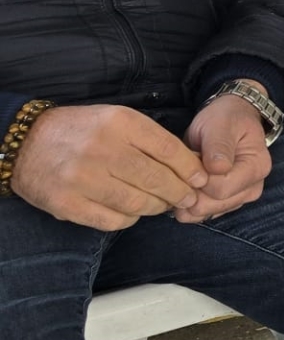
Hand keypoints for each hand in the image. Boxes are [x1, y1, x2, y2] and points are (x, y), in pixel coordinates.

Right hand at [8, 104, 208, 230]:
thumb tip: (190, 164)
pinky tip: (131, 212)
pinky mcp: (67, 204)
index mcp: (120, 123)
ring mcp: (83, 178)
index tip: (201, 179)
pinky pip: (112, 220)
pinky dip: (128, 219)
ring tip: (161, 205)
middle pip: (156, 179)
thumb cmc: (82, 131)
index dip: (190, 169)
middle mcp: (103, 149)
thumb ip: (151, 139)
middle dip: (179, 192)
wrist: (27, 143)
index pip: (169, 150)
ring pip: (138, 203)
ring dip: (156, 207)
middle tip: (188, 198)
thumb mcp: (117, 120)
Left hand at [176, 92, 273, 222]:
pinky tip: (184, 185)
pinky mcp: (227, 202)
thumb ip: (219, 146)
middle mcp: (253, 187)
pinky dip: (188, 204)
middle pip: (214, 204)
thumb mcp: (220, 124)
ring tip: (182, 175)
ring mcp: (240, 197)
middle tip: (179, 169)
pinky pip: (202, 214)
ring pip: (206, 212)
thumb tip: (217, 169)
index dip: (198, 180)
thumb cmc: (225, 119)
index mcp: (257, 167)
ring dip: (187, 198)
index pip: (222, 189)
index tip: (186, 163)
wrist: (230, 119)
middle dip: (190, 191)